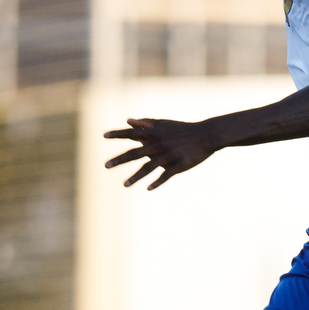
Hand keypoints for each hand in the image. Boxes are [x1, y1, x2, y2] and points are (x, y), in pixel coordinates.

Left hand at [103, 118, 218, 188]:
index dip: (118, 134)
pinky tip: (148, 188)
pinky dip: (157, 182)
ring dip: (136, 176)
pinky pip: (166, 175)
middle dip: (120, 159)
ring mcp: (168, 155)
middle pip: (135, 153)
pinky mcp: (178, 165)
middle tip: (105, 165)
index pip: (132, 133)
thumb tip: (127, 121)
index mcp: (154, 134)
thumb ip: (144, 122)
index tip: (103, 135)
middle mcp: (158, 144)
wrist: (205, 135)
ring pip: (149, 167)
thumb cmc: (182, 129)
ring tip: (124, 185)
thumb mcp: (163, 123)